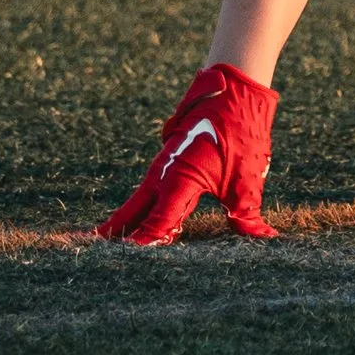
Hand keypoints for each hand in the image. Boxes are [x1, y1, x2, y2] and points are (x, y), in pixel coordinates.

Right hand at [96, 62, 281, 245]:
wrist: (234, 88)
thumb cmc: (241, 132)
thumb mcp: (248, 178)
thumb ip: (246, 214)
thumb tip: (263, 237)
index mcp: (180, 181)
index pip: (157, 223)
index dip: (143, 245)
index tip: (126, 265)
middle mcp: (165, 176)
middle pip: (134, 212)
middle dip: (115, 232)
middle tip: (91, 252)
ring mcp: (165, 167)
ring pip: (140, 201)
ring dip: (126, 221)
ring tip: (105, 243)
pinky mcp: (171, 162)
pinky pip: (152, 192)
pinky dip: (142, 208)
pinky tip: (141, 220)